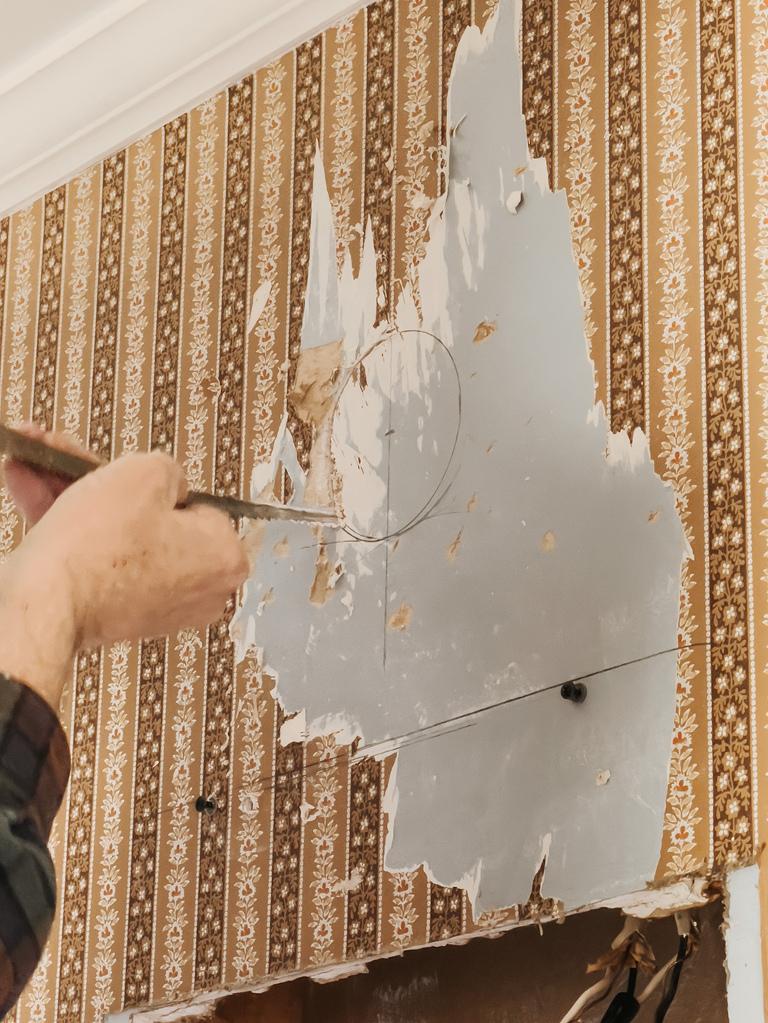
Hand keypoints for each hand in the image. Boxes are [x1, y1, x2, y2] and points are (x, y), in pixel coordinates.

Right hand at [0, 433, 248, 706]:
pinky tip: (40, 499)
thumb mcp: (146, 472)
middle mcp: (202, 591)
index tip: (134, 482)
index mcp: (226, 558)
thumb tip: (168, 479)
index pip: (199, 504)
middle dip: (109, 488)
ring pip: (122, 536)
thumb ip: (169, 468)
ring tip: (46, 473)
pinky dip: (77, 532)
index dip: (159, 486)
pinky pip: (105, 560)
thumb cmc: (99, 548)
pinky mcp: (123, 615)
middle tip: (83, 468)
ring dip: (83, 502)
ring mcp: (162, 607)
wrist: (48, 601)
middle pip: (155, 520)